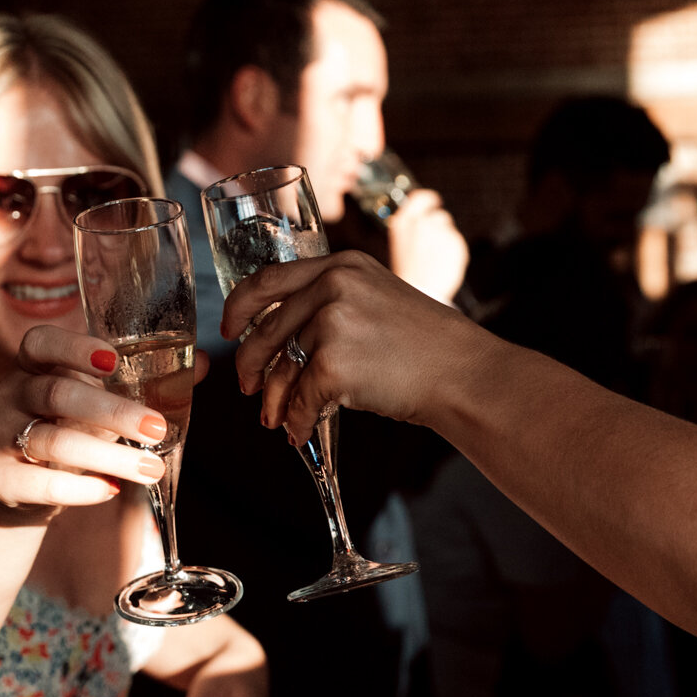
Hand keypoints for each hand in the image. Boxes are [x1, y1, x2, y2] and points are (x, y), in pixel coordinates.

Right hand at [0, 325, 170, 510]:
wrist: (20, 491)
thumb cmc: (68, 431)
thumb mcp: (100, 405)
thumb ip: (146, 383)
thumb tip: (203, 361)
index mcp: (32, 366)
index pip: (39, 342)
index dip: (73, 347)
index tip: (114, 360)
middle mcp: (10, 394)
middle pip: (57, 393)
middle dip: (112, 411)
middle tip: (157, 428)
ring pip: (52, 442)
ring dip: (108, 456)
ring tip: (151, 469)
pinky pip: (40, 484)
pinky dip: (80, 489)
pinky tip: (112, 490)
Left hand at [222, 250, 489, 443]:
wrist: (467, 374)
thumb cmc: (430, 346)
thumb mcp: (381, 298)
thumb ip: (336, 301)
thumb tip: (284, 338)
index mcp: (343, 265)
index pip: (270, 279)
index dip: (240, 306)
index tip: (230, 329)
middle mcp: (334, 286)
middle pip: (267, 328)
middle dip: (250, 364)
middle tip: (248, 386)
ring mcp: (333, 323)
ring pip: (282, 367)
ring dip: (273, 399)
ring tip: (274, 417)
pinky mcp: (335, 365)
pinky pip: (300, 399)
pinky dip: (296, 421)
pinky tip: (299, 431)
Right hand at [385, 187, 468, 301]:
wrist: (421, 291)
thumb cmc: (408, 272)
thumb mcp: (400, 243)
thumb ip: (411, 227)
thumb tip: (423, 216)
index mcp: (404, 222)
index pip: (421, 197)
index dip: (430, 199)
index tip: (434, 202)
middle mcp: (422, 222)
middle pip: (439, 215)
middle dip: (439, 227)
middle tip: (437, 240)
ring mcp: (440, 231)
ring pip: (449, 230)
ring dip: (445, 240)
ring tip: (435, 258)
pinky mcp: (455, 242)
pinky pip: (457, 242)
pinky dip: (453, 251)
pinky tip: (443, 262)